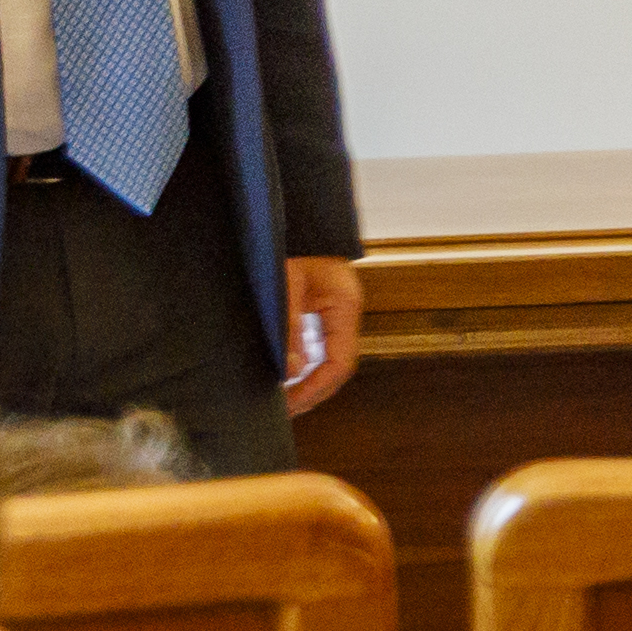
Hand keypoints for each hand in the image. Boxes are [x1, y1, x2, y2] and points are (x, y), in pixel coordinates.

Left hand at [277, 255, 369, 414]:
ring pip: (330, 360)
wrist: (292, 220)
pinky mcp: (324, 312)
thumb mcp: (285, 284)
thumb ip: (289, 327)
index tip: (292, 403)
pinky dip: (306, 366)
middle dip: (314, 392)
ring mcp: (337, 313)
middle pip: (338, 367)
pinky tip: (288, 376)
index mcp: (344, 306)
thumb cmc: (290, 242)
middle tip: (286, 410)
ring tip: (285, 400)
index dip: (316, 388)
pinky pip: (320, 348)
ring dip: (310, 382)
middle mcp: (346, 313)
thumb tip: (290, 370)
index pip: (340, 363)